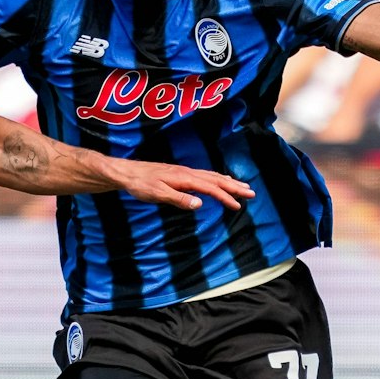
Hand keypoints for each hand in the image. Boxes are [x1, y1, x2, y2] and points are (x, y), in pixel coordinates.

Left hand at [108, 159, 255, 210]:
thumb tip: (200, 204)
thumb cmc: (141, 185)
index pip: (211, 188)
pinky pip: (205, 175)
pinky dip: (217, 178)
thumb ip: (179, 199)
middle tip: (251, 193)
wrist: (128, 173)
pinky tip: (219, 180)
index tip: (238, 206)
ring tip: (242, 186)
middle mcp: (188, 173)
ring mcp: (185, 172)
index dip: (226, 197)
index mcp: (185, 178)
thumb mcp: (158, 194)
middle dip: (235, 186)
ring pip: (212, 176)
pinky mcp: (181, 174)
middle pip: (217, 179)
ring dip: (229, 181)